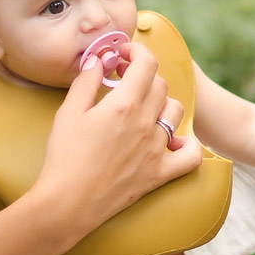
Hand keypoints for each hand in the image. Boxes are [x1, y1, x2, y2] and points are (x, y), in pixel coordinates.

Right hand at [35, 43, 202, 230]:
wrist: (68, 202)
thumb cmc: (64, 157)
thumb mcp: (68, 112)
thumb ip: (86, 81)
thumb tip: (98, 60)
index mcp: (124, 104)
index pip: (146, 64)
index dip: (137, 52)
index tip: (124, 55)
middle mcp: (146, 124)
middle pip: (160, 85)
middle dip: (144, 75)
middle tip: (125, 79)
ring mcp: (156, 150)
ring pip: (175, 112)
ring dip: (162, 103)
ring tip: (143, 107)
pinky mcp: (159, 174)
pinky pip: (190, 156)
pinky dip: (188, 145)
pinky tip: (175, 141)